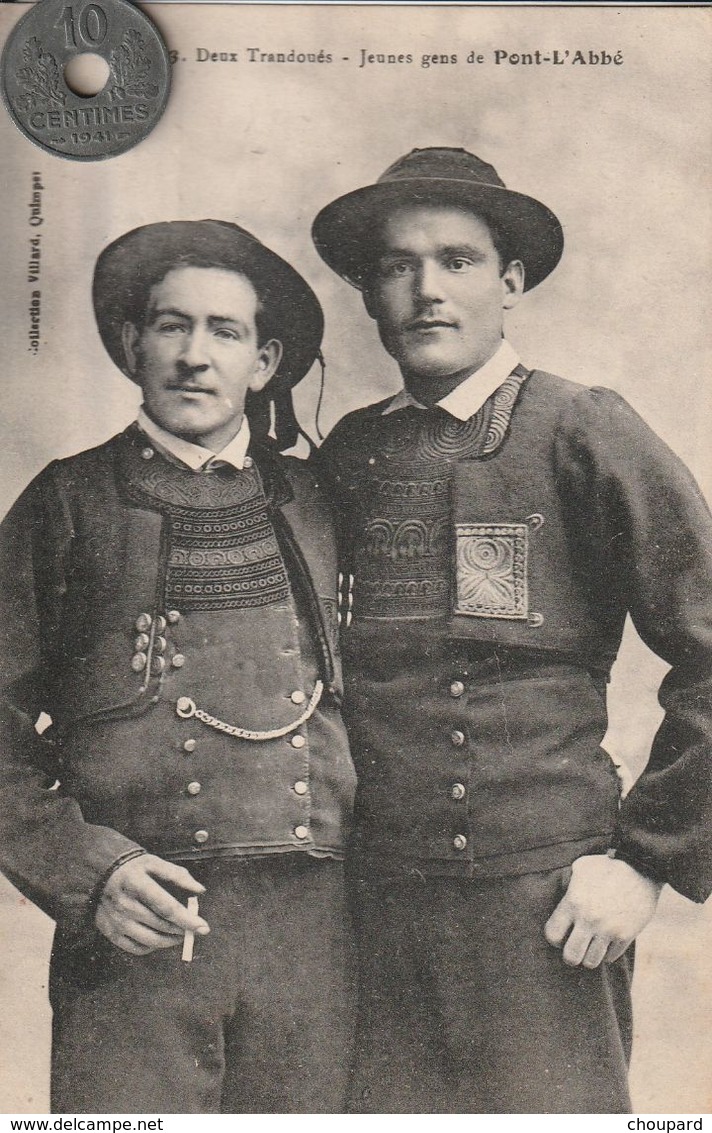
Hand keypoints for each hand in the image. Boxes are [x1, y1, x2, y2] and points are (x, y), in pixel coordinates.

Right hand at [95, 853, 209, 954]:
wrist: (101, 873)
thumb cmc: (134, 868)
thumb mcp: (154, 863)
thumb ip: (178, 875)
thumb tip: (199, 890)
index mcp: (137, 883)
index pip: (167, 907)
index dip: (187, 920)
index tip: (203, 927)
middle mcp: (124, 904)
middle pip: (160, 925)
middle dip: (181, 929)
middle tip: (192, 928)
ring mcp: (116, 920)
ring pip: (150, 940)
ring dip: (169, 941)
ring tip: (179, 935)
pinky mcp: (110, 932)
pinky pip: (135, 948)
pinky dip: (151, 947)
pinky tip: (159, 939)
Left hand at [544, 854, 662, 968]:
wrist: (642, 868)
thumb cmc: (607, 865)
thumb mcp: (581, 867)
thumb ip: (567, 882)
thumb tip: (559, 893)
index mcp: (573, 902)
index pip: (552, 935)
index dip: (555, 938)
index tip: (561, 934)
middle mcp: (589, 919)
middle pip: (571, 956)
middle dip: (570, 956)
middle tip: (575, 947)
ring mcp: (608, 929)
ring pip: (591, 962)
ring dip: (589, 956)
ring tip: (590, 946)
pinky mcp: (626, 935)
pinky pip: (611, 957)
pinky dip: (607, 952)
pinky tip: (607, 942)